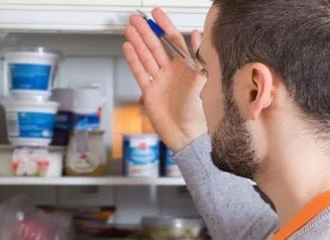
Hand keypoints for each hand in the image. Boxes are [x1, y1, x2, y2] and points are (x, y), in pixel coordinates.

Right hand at [123, 8, 207, 151]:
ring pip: (146, 57)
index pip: (173, 41)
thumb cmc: (197, 112)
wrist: (185, 135)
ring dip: (137, 43)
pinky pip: (140, 72)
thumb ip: (199, 58)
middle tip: (136, 19)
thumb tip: (198, 35)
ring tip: (129, 29)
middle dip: (146, 32)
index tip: (156, 14)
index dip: (164, 26)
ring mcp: (159, 81)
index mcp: (185, 67)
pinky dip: (133, 60)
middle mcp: (171, 72)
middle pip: (156, 46)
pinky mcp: (149, 92)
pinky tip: (128, 48)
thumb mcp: (202, 81)